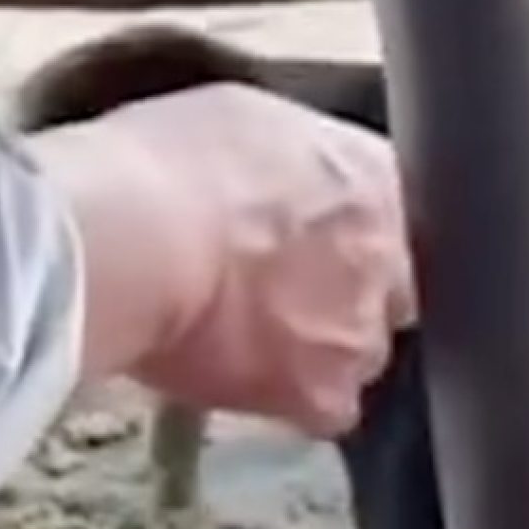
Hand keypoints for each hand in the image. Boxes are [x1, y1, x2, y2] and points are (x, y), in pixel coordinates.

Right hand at [29, 80, 416, 437]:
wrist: (129, 240)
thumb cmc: (162, 166)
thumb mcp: (243, 120)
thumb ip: (298, 158)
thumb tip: (294, 177)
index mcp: (376, 176)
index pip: (400, 214)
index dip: (354, 232)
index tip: (318, 240)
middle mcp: (390, 256)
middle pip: (392, 290)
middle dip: (346, 293)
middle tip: (279, 290)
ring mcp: (363, 329)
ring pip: (359, 351)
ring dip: (316, 349)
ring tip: (245, 334)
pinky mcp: (326, 392)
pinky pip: (325, 408)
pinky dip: (288, 398)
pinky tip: (241, 374)